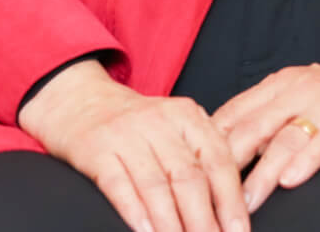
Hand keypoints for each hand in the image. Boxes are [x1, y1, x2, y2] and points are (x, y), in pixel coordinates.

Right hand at [19, 59, 249, 231]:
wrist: (80, 100)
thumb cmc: (137, 124)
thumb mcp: (175, 126)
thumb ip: (201, 155)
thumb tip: (230, 207)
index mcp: (188, 116)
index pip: (219, 161)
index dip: (231, 200)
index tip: (239, 231)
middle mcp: (160, 122)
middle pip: (189, 177)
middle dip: (204, 220)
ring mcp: (126, 135)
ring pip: (156, 186)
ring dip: (172, 224)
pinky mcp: (96, 149)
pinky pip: (118, 185)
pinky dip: (135, 212)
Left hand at [213, 19, 319, 212]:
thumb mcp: (302, 95)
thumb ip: (268, 116)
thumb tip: (223, 149)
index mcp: (277, 85)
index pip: (228, 117)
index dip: (201, 151)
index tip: (180, 180)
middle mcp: (294, 89)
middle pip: (245, 130)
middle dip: (218, 169)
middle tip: (199, 201)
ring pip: (280, 140)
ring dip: (257, 176)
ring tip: (240, 206)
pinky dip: (305, 160)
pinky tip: (290, 180)